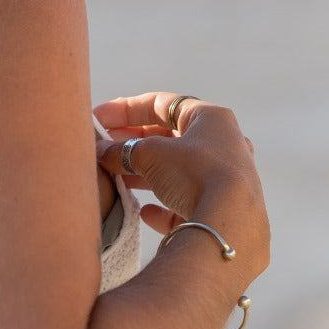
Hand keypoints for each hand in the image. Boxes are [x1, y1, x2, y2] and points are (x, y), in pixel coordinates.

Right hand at [94, 92, 268, 276]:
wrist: (230, 224)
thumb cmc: (194, 173)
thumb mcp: (151, 154)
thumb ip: (122, 150)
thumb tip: (101, 153)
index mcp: (211, 118)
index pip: (161, 104)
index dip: (126, 109)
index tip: (98, 119)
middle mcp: (222, 145)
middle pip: (168, 138)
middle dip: (133, 143)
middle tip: (103, 148)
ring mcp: (224, 180)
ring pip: (175, 171)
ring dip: (144, 173)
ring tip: (114, 178)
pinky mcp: (221, 212)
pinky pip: (186, 203)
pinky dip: (163, 206)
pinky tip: (145, 212)